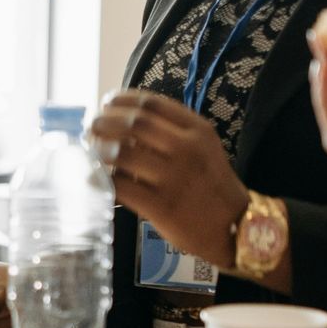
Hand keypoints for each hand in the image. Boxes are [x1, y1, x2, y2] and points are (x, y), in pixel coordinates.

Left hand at [90, 91, 249, 269]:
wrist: (236, 226)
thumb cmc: (211, 185)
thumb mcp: (203, 148)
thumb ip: (171, 132)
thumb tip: (122, 120)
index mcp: (198, 131)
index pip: (151, 104)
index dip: (121, 100)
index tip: (105, 103)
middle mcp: (187, 150)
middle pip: (133, 124)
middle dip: (104, 122)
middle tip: (90, 126)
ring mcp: (175, 179)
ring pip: (122, 154)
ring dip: (99, 150)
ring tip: (91, 152)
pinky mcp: (162, 207)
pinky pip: (121, 187)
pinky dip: (102, 181)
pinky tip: (95, 180)